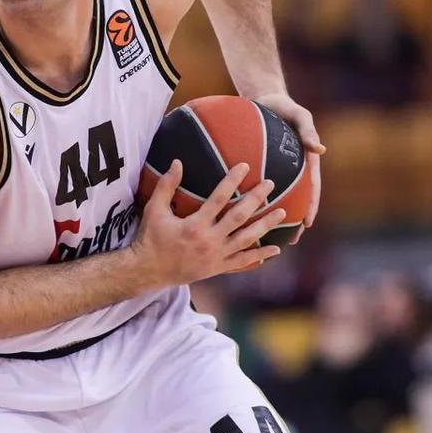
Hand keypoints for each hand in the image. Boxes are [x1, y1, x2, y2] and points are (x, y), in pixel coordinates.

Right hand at [131, 160, 285, 287]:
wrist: (149, 271)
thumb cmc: (151, 238)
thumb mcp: (154, 210)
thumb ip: (166, 186)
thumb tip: (177, 162)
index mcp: (195, 225)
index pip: (219, 198)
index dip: (233, 180)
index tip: (246, 166)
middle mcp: (209, 240)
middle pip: (239, 216)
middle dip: (256, 199)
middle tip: (270, 184)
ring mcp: (216, 256)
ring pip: (247, 239)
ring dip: (265, 225)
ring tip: (282, 212)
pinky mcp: (218, 268)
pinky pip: (243, 261)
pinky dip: (260, 255)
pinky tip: (276, 249)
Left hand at [252, 93, 324, 243]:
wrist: (263, 98)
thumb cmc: (283, 106)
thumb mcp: (299, 115)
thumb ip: (308, 130)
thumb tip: (320, 150)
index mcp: (304, 162)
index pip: (311, 189)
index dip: (310, 206)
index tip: (308, 223)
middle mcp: (291, 171)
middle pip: (295, 199)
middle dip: (293, 221)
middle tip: (290, 241)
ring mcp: (275, 171)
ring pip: (273, 197)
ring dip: (270, 215)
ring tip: (263, 235)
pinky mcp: (259, 168)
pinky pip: (253, 186)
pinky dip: (248, 199)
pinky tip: (235, 212)